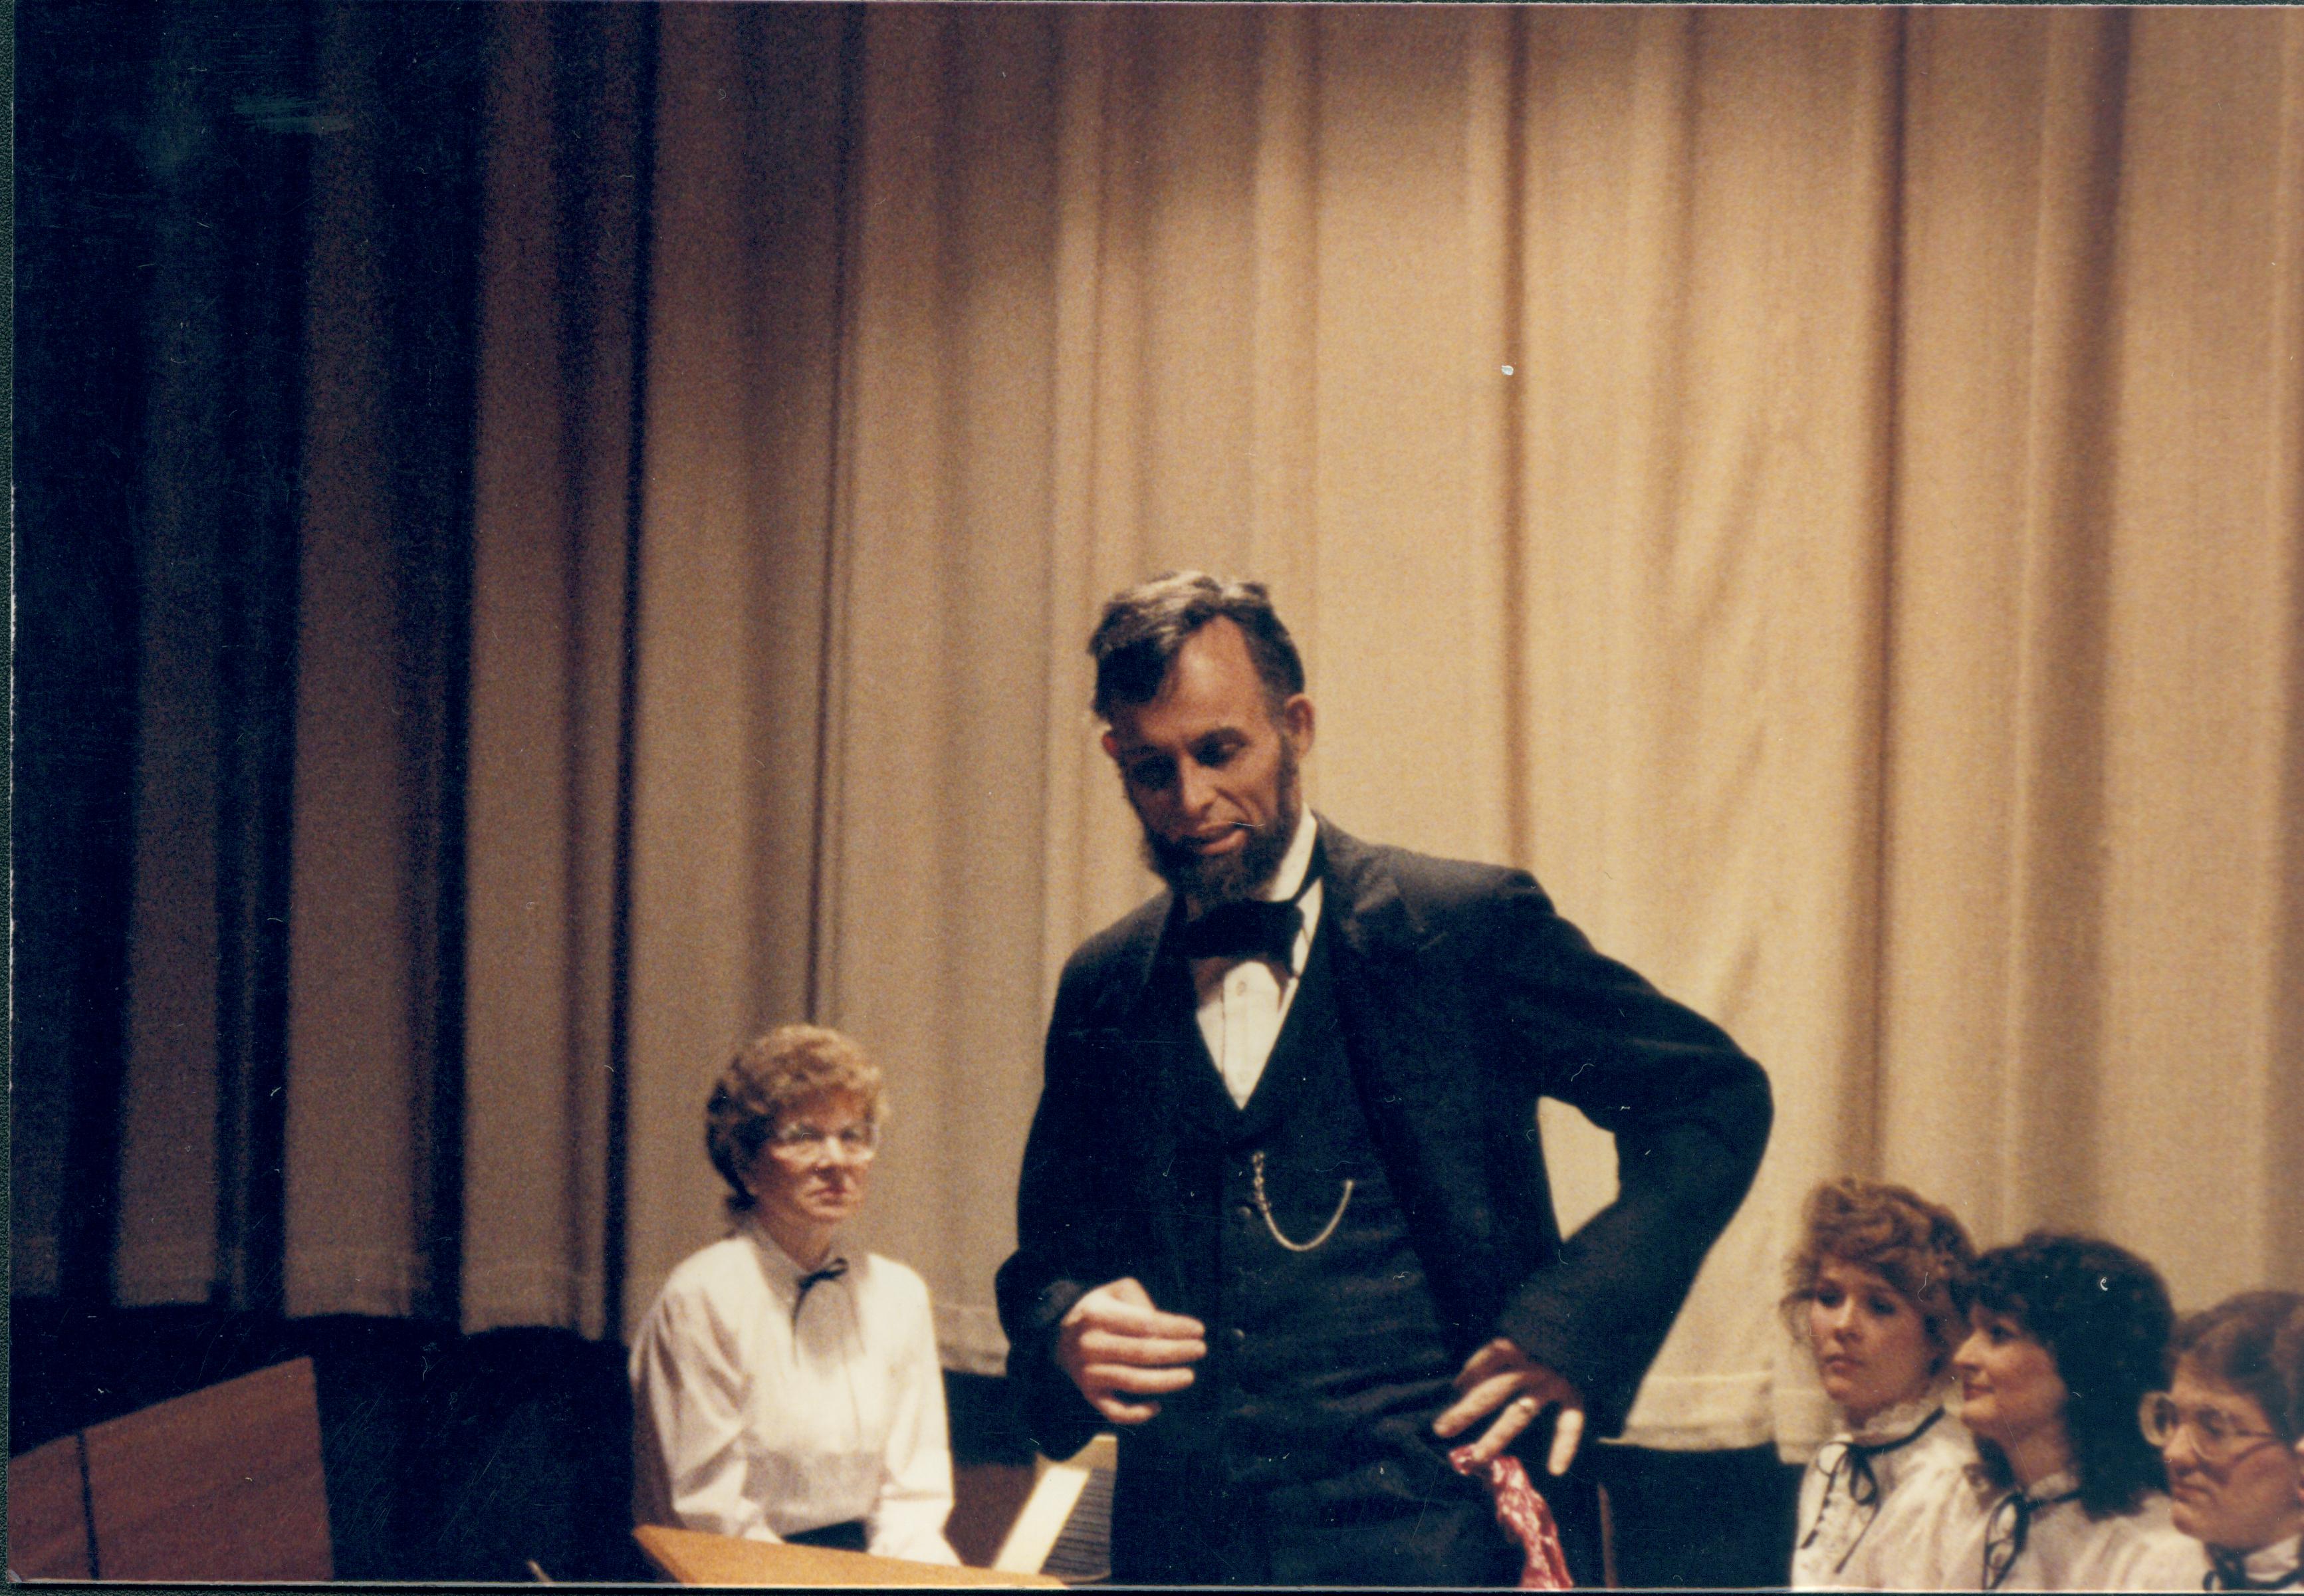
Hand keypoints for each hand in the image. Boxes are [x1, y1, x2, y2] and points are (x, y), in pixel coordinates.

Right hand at [1055, 1277, 1207, 1424]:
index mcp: (1097, 1315)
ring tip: (1189, 1376)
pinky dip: (1136, 1414)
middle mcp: (1090, 1345)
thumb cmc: (1101, 1310)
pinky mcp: (1089, 1395)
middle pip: (1141, 1352)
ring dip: (1164, 1381)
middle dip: (1175, 1352)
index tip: (1199, 1329)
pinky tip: (1157, 1407)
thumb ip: (1140, 1300)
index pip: (1143, 1323)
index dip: (1174, 1327)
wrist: (1060, 1336)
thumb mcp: (1116, 1292)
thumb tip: (1164, 1326)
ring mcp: (1088, 1373)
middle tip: (1200, 1350)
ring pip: (1131, 1382)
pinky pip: (1114, 1411)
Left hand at [1432, 1337, 1585, 1475]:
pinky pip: (1570, 1423)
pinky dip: (1565, 1445)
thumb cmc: (1556, 1325)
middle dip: (1465, 1411)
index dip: (1468, 1374)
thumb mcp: (1527, 1324)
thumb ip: (1501, 1348)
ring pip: (1520, 1413)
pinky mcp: (1576, 1393)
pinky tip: (1555, 1469)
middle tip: (1440, 1430)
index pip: (1486, 1360)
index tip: (1453, 1391)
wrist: (1596, 1318)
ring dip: (1497, 1436)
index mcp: (1518, 1343)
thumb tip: (1464, 1380)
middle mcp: (1531, 1364)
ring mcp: (1553, 1380)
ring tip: (1478, 1457)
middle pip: (1493, 1390)